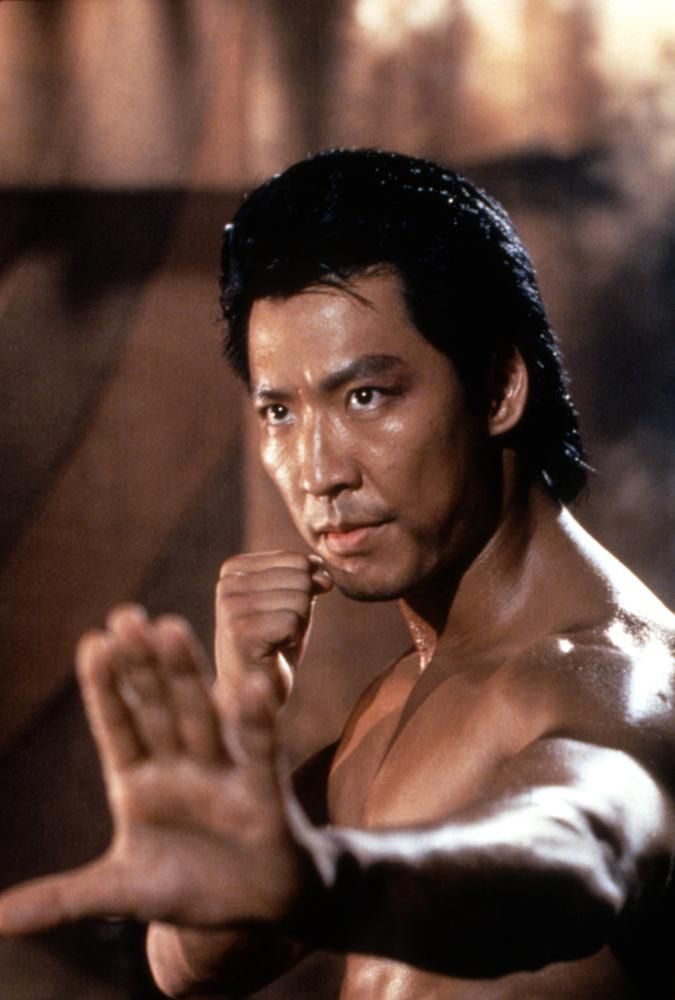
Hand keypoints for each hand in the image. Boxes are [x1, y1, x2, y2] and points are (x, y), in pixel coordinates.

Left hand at [0, 606, 321, 934]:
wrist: (259, 904)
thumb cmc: (188, 885)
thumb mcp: (121, 893)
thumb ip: (62, 897)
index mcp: (138, 780)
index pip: (117, 725)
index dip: (105, 688)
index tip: (92, 643)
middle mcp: (178, 764)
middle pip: (156, 707)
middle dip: (140, 665)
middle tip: (126, 616)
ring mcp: (220, 771)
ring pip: (199, 715)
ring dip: (185, 675)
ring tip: (170, 629)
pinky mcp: (263, 789)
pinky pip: (259, 749)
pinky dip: (255, 720)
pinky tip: (249, 686)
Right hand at [215, 552, 331, 703]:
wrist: (251, 693)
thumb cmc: (274, 643)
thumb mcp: (292, 600)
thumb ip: (307, 578)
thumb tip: (324, 575)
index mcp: (235, 568)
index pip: (297, 559)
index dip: (304, 589)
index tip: (279, 613)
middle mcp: (227, 583)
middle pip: (300, 577)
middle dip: (301, 608)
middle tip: (279, 630)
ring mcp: (230, 606)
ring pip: (299, 599)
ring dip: (297, 624)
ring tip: (275, 640)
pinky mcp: (240, 631)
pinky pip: (293, 621)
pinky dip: (292, 639)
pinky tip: (272, 650)